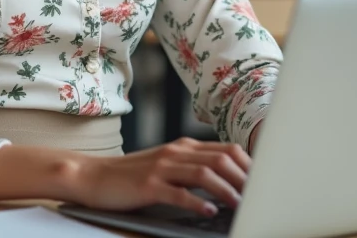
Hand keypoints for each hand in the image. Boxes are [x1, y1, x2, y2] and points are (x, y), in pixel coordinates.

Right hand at [65, 137, 251, 215]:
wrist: (94, 176)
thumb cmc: (132, 175)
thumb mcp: (166, 164)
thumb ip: (193, 167)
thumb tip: (228, 180)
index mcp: (183, 146)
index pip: (225, 149)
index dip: (248, 165)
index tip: (263, 182)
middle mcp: (175, 152)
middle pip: (220, 159)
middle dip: (244, 178)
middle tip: (259, 196)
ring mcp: (161, 168)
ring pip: (204, 173)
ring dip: (226, 190)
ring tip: (240, 205)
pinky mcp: (148, 186)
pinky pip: (178, 193)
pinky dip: (196, 202)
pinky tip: (208, 210)